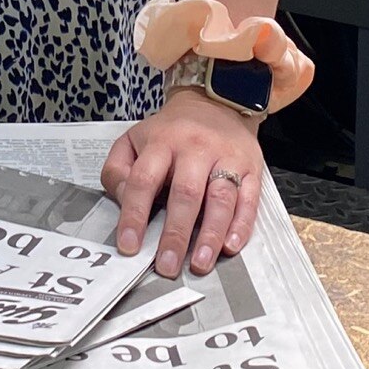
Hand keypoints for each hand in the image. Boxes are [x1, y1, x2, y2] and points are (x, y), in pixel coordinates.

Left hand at [101, 89, 265, 279]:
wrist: (218, 102)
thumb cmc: (171, 131)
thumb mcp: (134, 139)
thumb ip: (117, 170)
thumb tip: (122, 202)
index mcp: (162, 141)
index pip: (144, 180)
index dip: (135, 215)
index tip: (129, 246)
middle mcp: (196, 148)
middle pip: (185, 193)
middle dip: (175, 233)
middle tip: (167, 266)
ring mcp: (227, 157)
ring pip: (220, 198)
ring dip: (210, 234)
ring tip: (200, 264)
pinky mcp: (251, 167)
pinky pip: (249, 199)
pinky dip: (241, 225)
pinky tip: (230, 246)